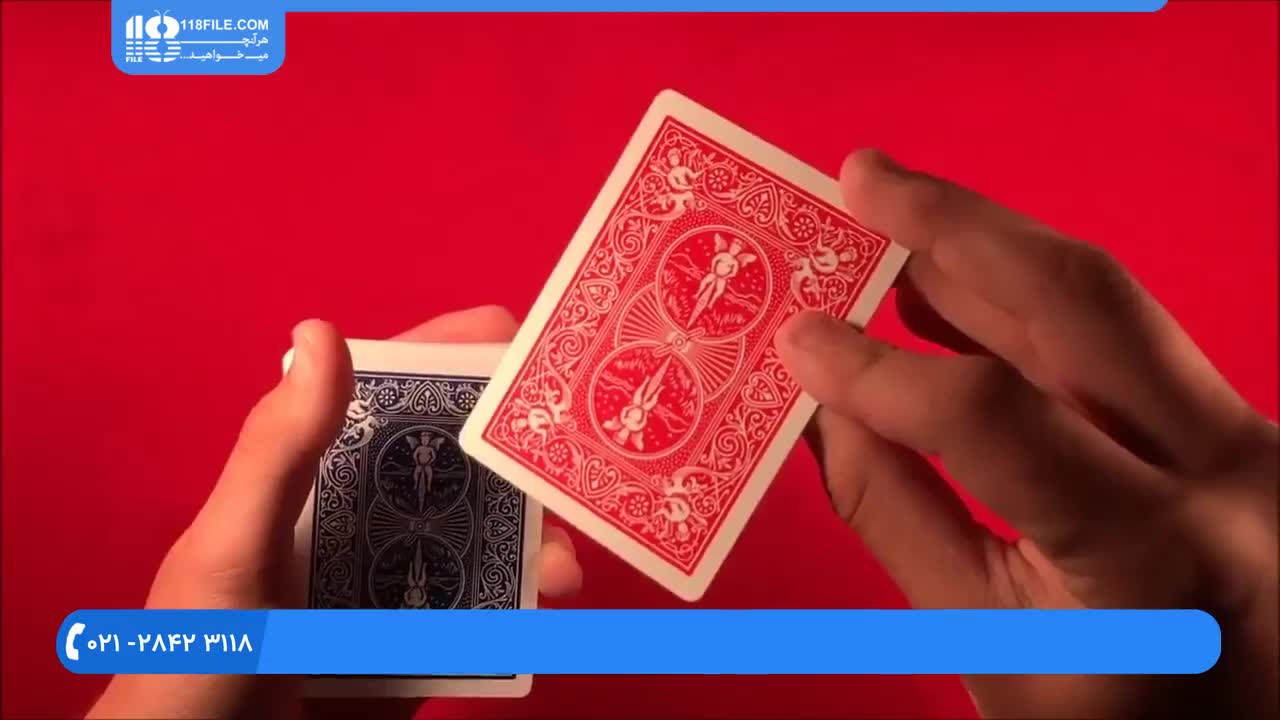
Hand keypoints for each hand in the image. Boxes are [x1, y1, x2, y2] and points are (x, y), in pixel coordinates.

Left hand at [88, 306, 582, 719]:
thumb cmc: (193, 660)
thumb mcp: (232, 549)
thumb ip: (277, 451)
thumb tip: (323, 330)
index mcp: (317, 471)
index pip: (397, 387)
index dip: (462, 354)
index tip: (529, 346)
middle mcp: (369, 512)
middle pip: (467, 457)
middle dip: (526, 454)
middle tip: (575, 463)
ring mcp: (403, 576)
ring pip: (493, 530)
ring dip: (538, 530)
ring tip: (564, 561)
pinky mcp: (429, 640)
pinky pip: (494, 607)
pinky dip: (530, 597)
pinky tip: (551, 598)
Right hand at [775, 150, 1277, 718]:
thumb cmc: (1109, 718)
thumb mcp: (986, 644)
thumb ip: (896, 516)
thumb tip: (819, 404)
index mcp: (1152, 556)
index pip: (992, 415)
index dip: (879, 370)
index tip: (797, 339)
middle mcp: (1225, 470)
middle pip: (1080, 299)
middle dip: (955, 223)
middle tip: (858, 176)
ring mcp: (1247, 437)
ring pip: (1106, 301)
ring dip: (983, 249)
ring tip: (885, 209)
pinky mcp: (1236, 425)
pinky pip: (1119, 339)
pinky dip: (1023, 303)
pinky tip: (946, 286)